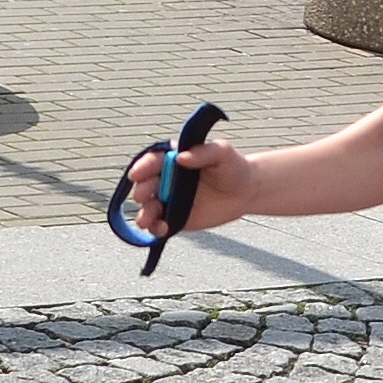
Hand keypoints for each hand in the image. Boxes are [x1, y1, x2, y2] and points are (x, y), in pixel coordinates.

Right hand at [120, 135, 249, 235]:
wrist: (245, 192)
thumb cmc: (233, 166)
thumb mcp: (222, 152)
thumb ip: (204, 152)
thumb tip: (182, 158)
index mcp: (173, 158)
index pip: (152, 161)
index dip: (142, 167)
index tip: (136, 174)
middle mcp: (166, 178)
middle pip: (145, 185)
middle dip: (142, 191)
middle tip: (143, 196)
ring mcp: (169, 200)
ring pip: (148, 207)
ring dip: (143, 213)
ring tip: (146, 220)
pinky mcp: (175, 218)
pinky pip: (159, 224)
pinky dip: (156, 228)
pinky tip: (162, 229)